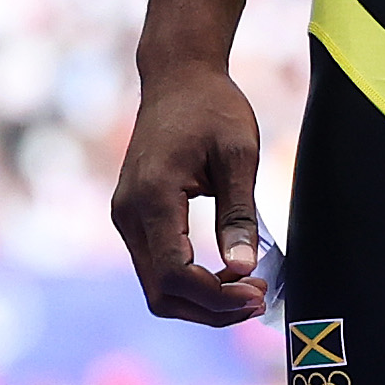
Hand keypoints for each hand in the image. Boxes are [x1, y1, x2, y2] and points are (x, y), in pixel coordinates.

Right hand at [113, 65, 270, 323]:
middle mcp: (128, 213)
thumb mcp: (238, 155)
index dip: (216, 297)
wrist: (177, 77)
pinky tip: (227, 273)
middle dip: (210, 308)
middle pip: (161, 292)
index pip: (175, 274)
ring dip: (201, 300)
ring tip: (247, 289)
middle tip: (258, 298)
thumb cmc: (212, 108)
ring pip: (157, 287)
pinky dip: (190, 282)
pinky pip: (157, 267)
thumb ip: (239, 214)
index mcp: (152, 196)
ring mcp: (126, 217)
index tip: (257, 293)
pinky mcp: (133, 217)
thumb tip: (244, 269)